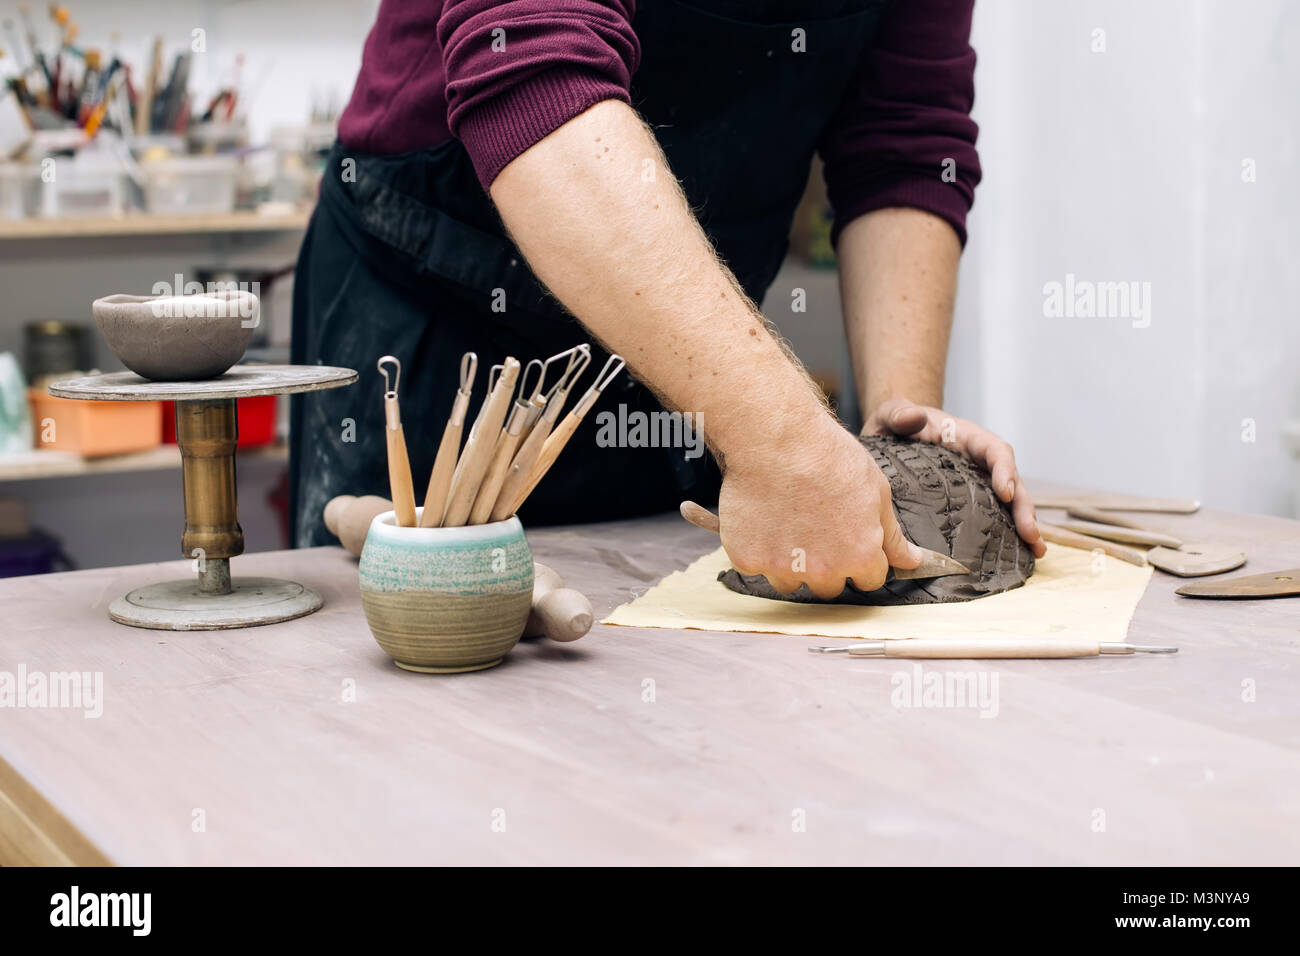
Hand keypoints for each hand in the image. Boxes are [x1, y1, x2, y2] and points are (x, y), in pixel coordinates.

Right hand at [717, 416, 924, 597]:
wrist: (776, 439)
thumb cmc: (828, 457)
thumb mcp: (877, 490)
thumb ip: (893, 535)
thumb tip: (913, 561)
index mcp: (860, 557)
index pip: (869, 579)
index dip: (862, 556)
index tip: (849, 536)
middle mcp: (823, 571)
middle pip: (829, 585)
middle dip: (827, 563)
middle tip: (816, 525)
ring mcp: (782, 568)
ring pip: (790, 581)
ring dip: (791, 562)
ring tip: (787, 521)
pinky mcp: (747, 559)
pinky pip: (755, 566)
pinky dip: (758, 548)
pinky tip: (763, 517)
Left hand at [864, 398, 1046, 557]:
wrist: (889, 437)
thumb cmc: (895, 424)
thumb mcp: (891, 415)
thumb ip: (899, 413)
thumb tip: (914, 417)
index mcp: (964, 437)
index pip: (993, 449)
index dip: (1004, 469)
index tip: (1006, 493)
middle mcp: (977, 459)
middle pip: (1011, 480)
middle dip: (1023, 507)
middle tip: (1031, 534)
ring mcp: (976, 480)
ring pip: (1009, 501)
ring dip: (1024, 524)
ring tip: (1036, 550)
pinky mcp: (968, 499)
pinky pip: (992, 514)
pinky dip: (1006, 532)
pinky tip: (1018, 552)